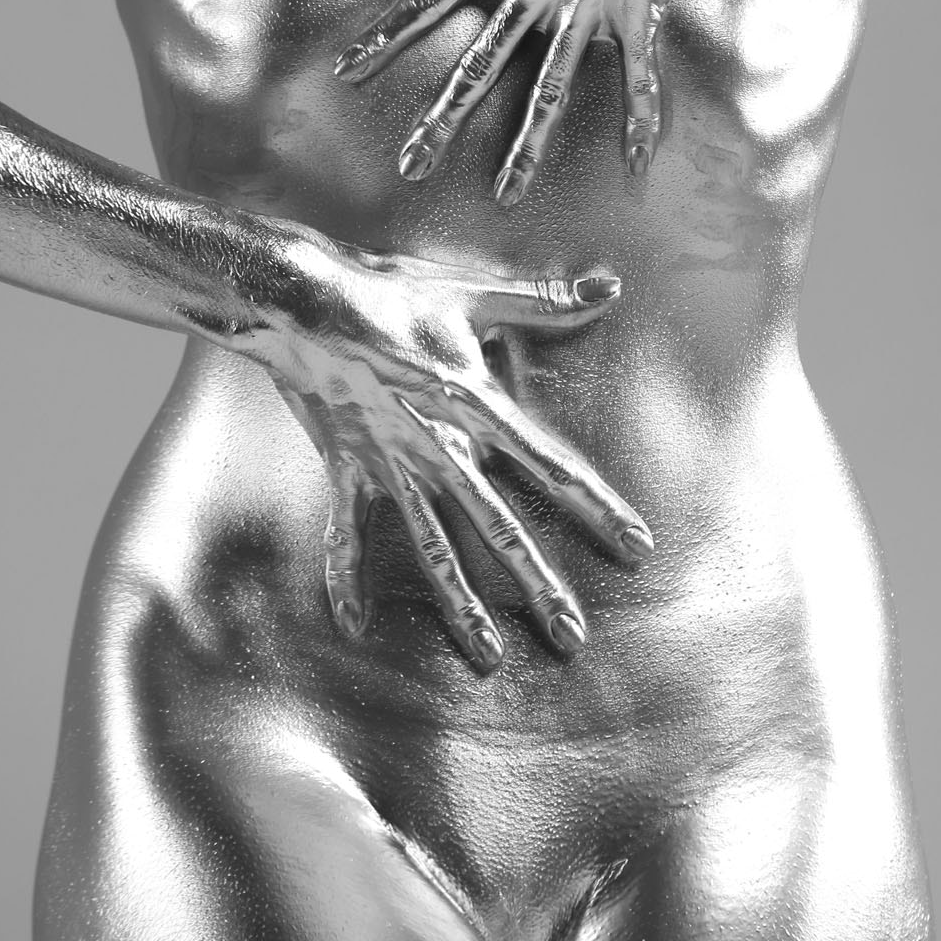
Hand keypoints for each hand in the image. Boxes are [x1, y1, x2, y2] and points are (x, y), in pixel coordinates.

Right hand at [244, 232, 650, 672]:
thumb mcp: (472, 294)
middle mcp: (438, 444)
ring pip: (431, 544)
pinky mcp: (347, 467)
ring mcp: (390, 463)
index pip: (550, 464)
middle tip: (573, 637)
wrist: (304, 299)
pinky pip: (346, 533)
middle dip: (535, 584)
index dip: (595, 506)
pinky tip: (356, 625)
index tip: (636, 546)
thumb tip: (610, 284)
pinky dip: (345, 576)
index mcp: (475, 404)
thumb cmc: (392, 292)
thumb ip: (544, 300)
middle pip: (497, 525)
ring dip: (458, 602)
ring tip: (488, 656)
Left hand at [334, 0, 720, 202]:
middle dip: (444, 118)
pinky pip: (639, 78)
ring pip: (550, 90)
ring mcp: (588, 7)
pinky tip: (638, 164)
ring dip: (528, 145)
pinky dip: (642, 120)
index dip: (387, 37)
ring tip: (507, 194)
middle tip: (411, 165)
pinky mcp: (636, 14)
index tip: (347, 71)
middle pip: (480, 65)